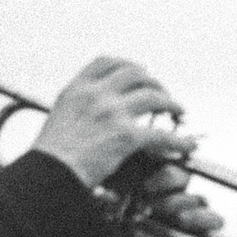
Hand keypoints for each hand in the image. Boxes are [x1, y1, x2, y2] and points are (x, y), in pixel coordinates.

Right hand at [30, 56, 193, 193]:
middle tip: (161, 92)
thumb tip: (91, 112)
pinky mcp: (126, 136)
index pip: (106, 62)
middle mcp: (96, 94)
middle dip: (153, 81)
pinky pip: (162, 134)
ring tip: (178, 111)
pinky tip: (187, 144)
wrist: (49, 174)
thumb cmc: (51, 156)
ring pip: (153, 96)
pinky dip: (179, 140)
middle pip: (135, 73)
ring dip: (170, 102)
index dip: (126, 64)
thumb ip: (78, 108)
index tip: (138, 70)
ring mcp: (112, 112)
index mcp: (77, 88)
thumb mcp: (58, 118)